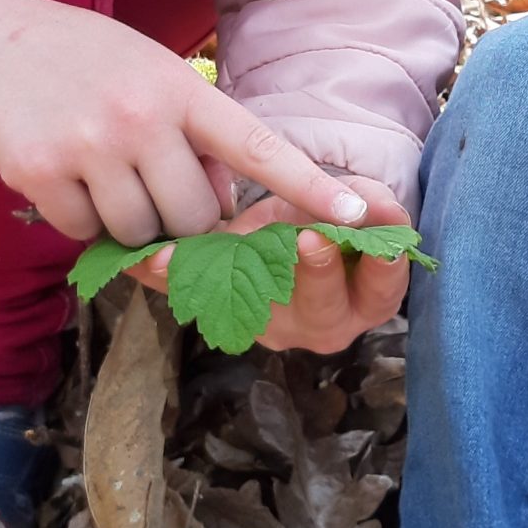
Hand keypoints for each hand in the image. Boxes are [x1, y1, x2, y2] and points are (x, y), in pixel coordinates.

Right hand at [0, 0, 367, 244]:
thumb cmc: (95, 65)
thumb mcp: (158, 77)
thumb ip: (200, 136)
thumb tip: (227, 210)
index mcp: (183, 90)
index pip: (259, 146)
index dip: (310, 187)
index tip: (357, 216)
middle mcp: (140, 116)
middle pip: (195, 217)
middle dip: (185, 220)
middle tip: (155, 186)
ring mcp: (87, 145)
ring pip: (141, 234)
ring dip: (132, 224)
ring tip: (109, 175)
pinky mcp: (39, 174)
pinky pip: (84, 234)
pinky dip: (82, 221)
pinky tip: (68, 176)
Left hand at [128, 175, 413, 355]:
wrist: (280, 231)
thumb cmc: (323, 217)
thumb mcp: (345, 203)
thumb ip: (366, 202)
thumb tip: (385, 209)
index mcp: (360, 299)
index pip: (380, 292)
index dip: (382, 269)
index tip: (379, 242)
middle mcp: (316, 323)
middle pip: (321, 313)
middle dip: (316, 275)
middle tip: (308, 239)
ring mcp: (266, 326)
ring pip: (249, 315)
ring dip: (221, 285)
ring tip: (204, 256)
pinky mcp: (218, 311)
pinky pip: (190, 300)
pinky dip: (164, 279)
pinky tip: (141, 258)